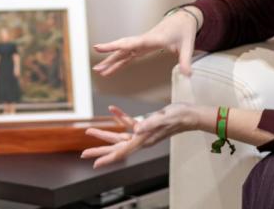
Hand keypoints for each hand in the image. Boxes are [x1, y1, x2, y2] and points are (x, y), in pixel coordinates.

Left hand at [81, 103, 201, 167]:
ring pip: (119, 136)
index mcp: (143, 140)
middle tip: (84, 153)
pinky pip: (129, 123)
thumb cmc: (178, 116)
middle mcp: (141, 139)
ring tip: (90, 131)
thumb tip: (136, 129)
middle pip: (116, 147)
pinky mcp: (145, 126)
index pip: (122, 151)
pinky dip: (120, 117)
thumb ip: (149, 123)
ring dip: (104, 134)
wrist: (189, 114)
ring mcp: (142, 133)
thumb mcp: (163, 117)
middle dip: (99, 149)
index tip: (94, 164)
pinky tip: (112, 110)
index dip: (107, 158)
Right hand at [92, 8, 199, 76]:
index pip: (132, 43)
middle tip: (96, 67)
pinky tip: (110, 70)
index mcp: (153, 39)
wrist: (182, 20)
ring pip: (122, 53)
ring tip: (98, 71)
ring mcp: (141, 44)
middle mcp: (144, 41)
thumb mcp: (187, 46)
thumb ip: (185, 60)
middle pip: (122, 48)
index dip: (117, 46)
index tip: (101, 47)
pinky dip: (119, 63)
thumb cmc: (184, 31)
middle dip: (108, 57)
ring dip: (110, 62)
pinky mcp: (142, 47)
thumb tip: (188, 74)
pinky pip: (128, 56)